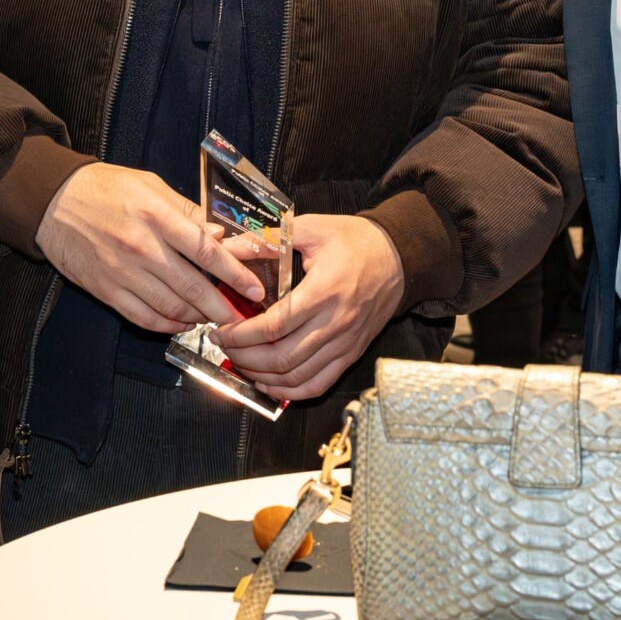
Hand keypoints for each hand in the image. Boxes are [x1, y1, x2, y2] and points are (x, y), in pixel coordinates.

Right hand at [36, 163, 266, 333]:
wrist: (53, 202)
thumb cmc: (105, 188)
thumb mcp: (150, 186)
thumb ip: (187, 211)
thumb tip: (220, 234)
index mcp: (156, 215)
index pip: (206, 250)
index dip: (234, 273)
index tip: (255, 288)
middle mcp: (141, 247)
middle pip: (192, 286)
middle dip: (222, 307)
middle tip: (241, 318)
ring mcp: (122, 272)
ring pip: (171, 307)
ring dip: (197, 317)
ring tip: (212, 318)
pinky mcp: (106, 290)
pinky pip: (143, 317)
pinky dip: (167, 325)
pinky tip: (181, 323)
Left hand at [209, 214, 405, 402]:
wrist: (399, 256)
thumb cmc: (355, 240)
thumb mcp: (312, 228)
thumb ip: (268, 239)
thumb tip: (229, 248)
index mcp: (323, 292)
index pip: (274, 326)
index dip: (241, 334)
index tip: (220, 330)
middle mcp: (335, 324)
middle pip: (281, 358)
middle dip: (244, 358)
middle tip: (224, 347)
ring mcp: (345, 343)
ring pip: (297, 377)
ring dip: (262, 377)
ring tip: (240, 364)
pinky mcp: (351, 353)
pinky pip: (318, 384)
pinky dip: (290, 391)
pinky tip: (269, 383)